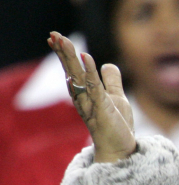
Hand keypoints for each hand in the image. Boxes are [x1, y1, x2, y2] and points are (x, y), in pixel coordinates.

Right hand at [48, 31, 135, 162]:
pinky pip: (94, 88)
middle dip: (62, 52)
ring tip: (62, 40)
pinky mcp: (102, 109)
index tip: (55, 37)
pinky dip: (90, 72)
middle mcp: (84, 97)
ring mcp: (92, 103)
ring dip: (70, 58)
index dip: (65, 54)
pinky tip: (86, 58)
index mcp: (86, 93)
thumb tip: (107, 64)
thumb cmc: (117, 126)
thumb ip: (112, 82)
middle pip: (71, 70)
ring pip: (78, 76)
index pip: (73, 69)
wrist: (120, 149)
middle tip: (53, 34)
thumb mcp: (117, 99)